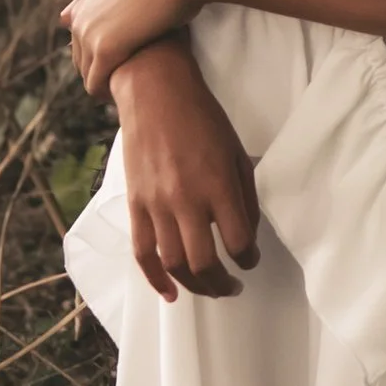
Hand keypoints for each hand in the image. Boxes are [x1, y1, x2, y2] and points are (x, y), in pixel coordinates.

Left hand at [60, 0, 192, 96]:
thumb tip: (70, 16)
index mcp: (85, 3)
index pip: (81, 44)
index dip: (102, 59)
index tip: (127, 68)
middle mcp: (80, 19)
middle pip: (81, 62)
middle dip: (102, 75)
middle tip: (130, 85)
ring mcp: (89, 34)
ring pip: (87, 76)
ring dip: (106, 87)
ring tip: (132, 92)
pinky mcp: (104, 50)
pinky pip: (96, 85)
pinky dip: (108, 94)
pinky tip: (129, 95)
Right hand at [109, 43, 259, 300]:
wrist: (155, 93)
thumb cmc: (202, 118)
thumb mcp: (236, 152)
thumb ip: (244, 196)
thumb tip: (245, 234)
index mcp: (218, 185)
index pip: (238, 241)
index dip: (249, 259)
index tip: (250, 259)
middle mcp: (186, 199)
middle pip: (205, 263)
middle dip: (222, 284)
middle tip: (232, 286)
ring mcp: (157, 204)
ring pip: (174, 264)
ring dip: (194, 286)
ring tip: (208, 288)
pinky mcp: (135, 204)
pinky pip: (142, 252)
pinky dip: (155, 278)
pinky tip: (169, 292)